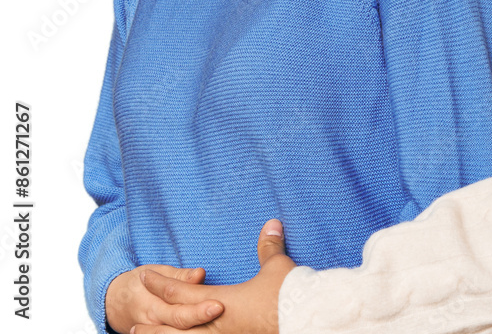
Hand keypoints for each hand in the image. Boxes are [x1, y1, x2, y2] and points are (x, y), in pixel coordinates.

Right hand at [106, 264, 220, 332]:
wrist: (113, 303)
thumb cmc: (139, 283)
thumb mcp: (156, 272)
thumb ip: (180, 276)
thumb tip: (201, 274)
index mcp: (153, 305)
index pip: (178, 311)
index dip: (199, 309)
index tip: (219, 304)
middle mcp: (153, 323)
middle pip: (179, 325)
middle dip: (200, 319)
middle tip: (221, 309)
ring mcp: (152, 333)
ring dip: (196, 331)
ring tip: (219, 327)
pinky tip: (202, 331)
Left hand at [132, 219, 295, 333]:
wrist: (303, 321)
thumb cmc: (288, 296)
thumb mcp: (278, 267)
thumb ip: (269, 247)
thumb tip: (271, 223)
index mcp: (221, 302)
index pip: (183, 292)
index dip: (162, 284)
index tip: (145, 277)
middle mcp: (217, 325)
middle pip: (176, 325)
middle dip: (155, 323)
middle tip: (134, 323)